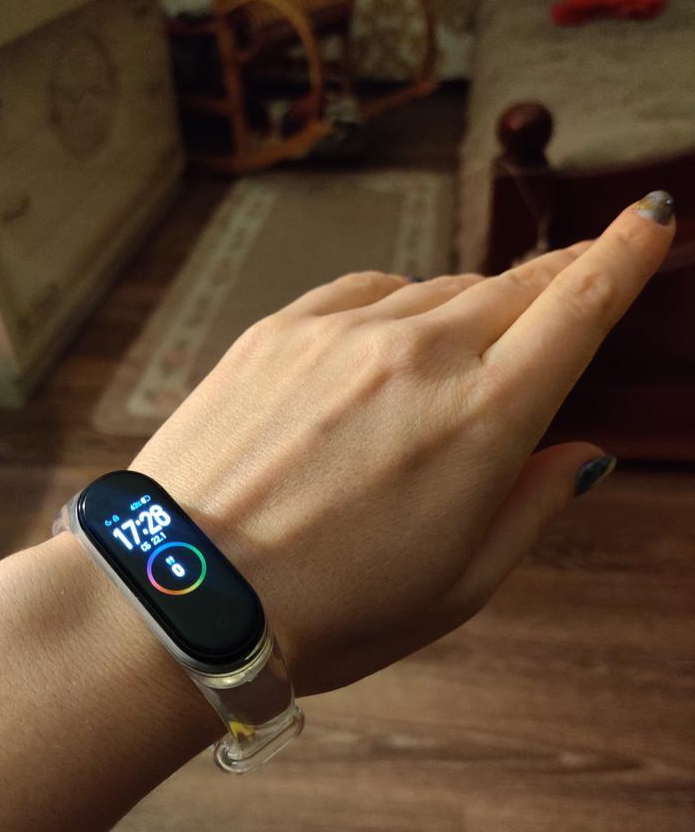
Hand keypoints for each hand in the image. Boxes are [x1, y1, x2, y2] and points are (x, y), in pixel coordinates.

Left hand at [132, 193, 673, 695]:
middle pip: (515, 288)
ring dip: (468, 314)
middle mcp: (418, 355)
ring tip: (457, 363)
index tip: (650, 220)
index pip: (579, 308)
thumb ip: (533, 507)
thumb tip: (584, 455)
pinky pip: (364, 292)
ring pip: (439, 291)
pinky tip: (390, 340)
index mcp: (482, 421)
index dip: (625, 256)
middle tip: (575, 283)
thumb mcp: (459, 586)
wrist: (183, 594)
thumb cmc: (329, 611)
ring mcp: (341, 334)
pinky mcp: (278, 331)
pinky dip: (396, 308)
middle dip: (558, 282)